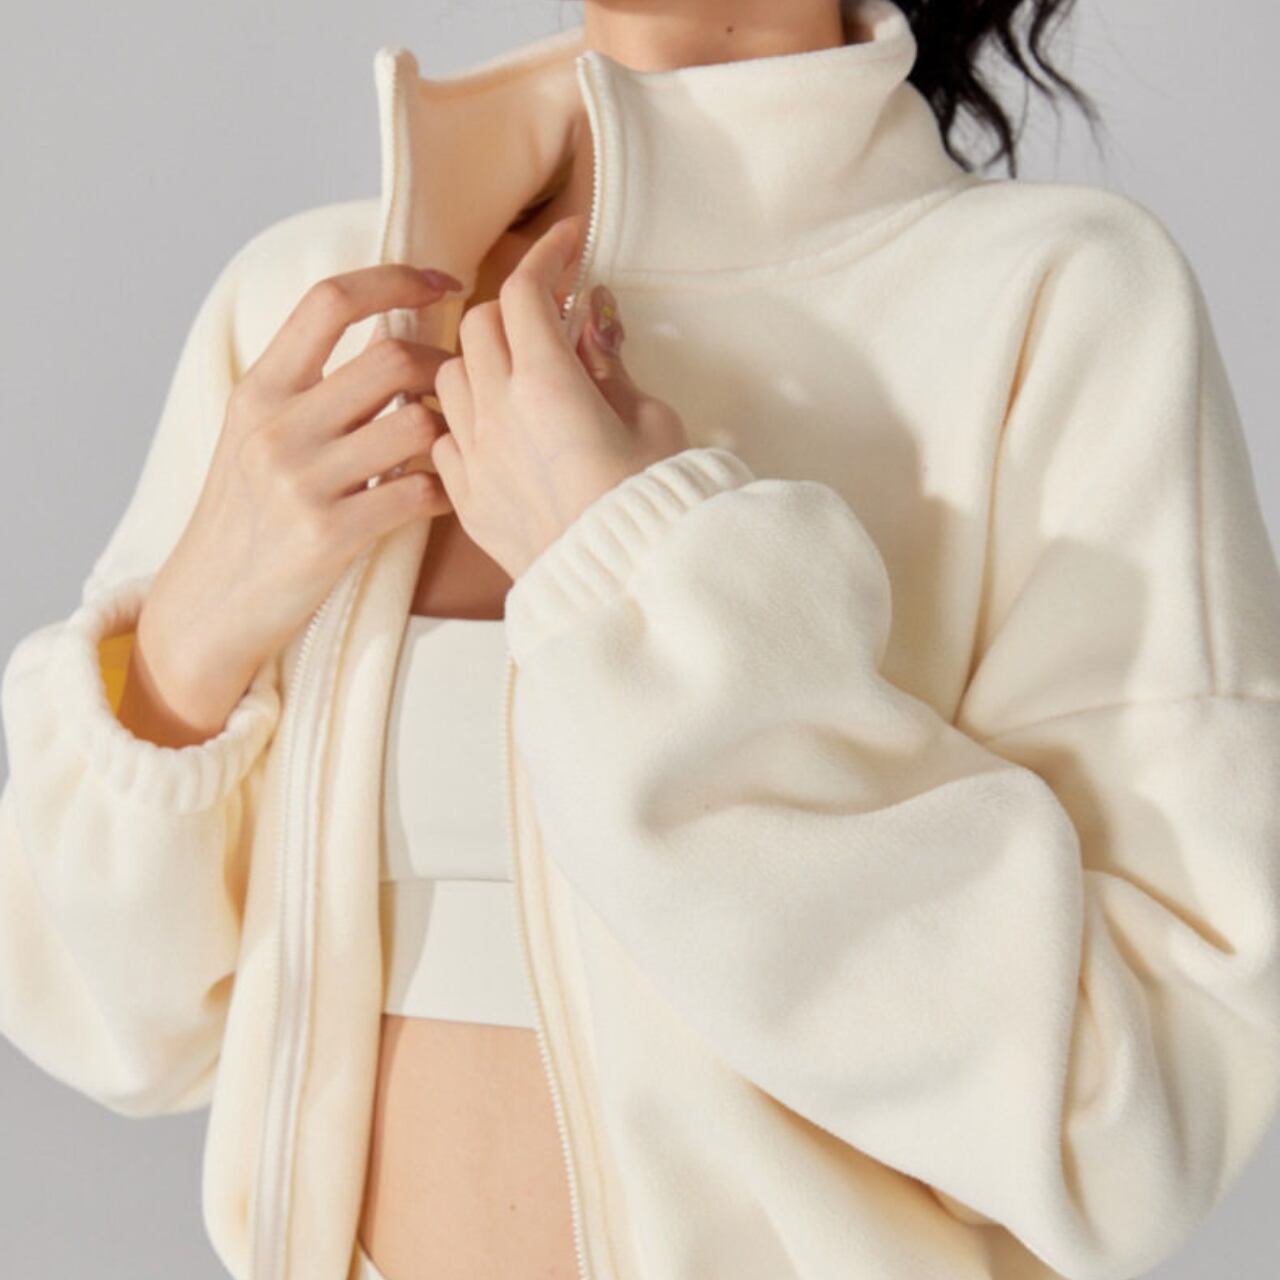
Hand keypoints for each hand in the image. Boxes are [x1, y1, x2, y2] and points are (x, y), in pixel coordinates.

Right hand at [140, 261, 462, 728]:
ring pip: (416, 423)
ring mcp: (303, 480)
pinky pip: (419, 491)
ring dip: (451, 430)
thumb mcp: (255, 434)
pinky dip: (446, 489)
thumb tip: (388, 337)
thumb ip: (308, 387)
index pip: (331, 301)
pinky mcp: (330, 534)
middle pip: (391, 357)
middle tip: (458, 387)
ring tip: (451, 445)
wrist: (209, 603)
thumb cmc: (246, 516)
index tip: (443, 285)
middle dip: (442, 365)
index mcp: (260, 389)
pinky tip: (444, 495)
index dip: (396, 279)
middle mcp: (277, 425)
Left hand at [428, 214, 689, 580]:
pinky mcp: (465, 498)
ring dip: (480, 361)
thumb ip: (611, 364)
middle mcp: (496, 412)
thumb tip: (593, 321)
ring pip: (450, 376)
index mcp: (546, 383)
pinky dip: (462, 418)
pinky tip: (494, 429)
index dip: (546, 255)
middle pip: (478, 325)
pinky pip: (442, 437)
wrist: (623, 583)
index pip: (526, 291)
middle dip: (514, 308)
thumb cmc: (650, 503)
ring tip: (516, 374)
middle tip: (552, 319)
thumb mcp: (650, 420)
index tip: (567, 243)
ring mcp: (473, 457)